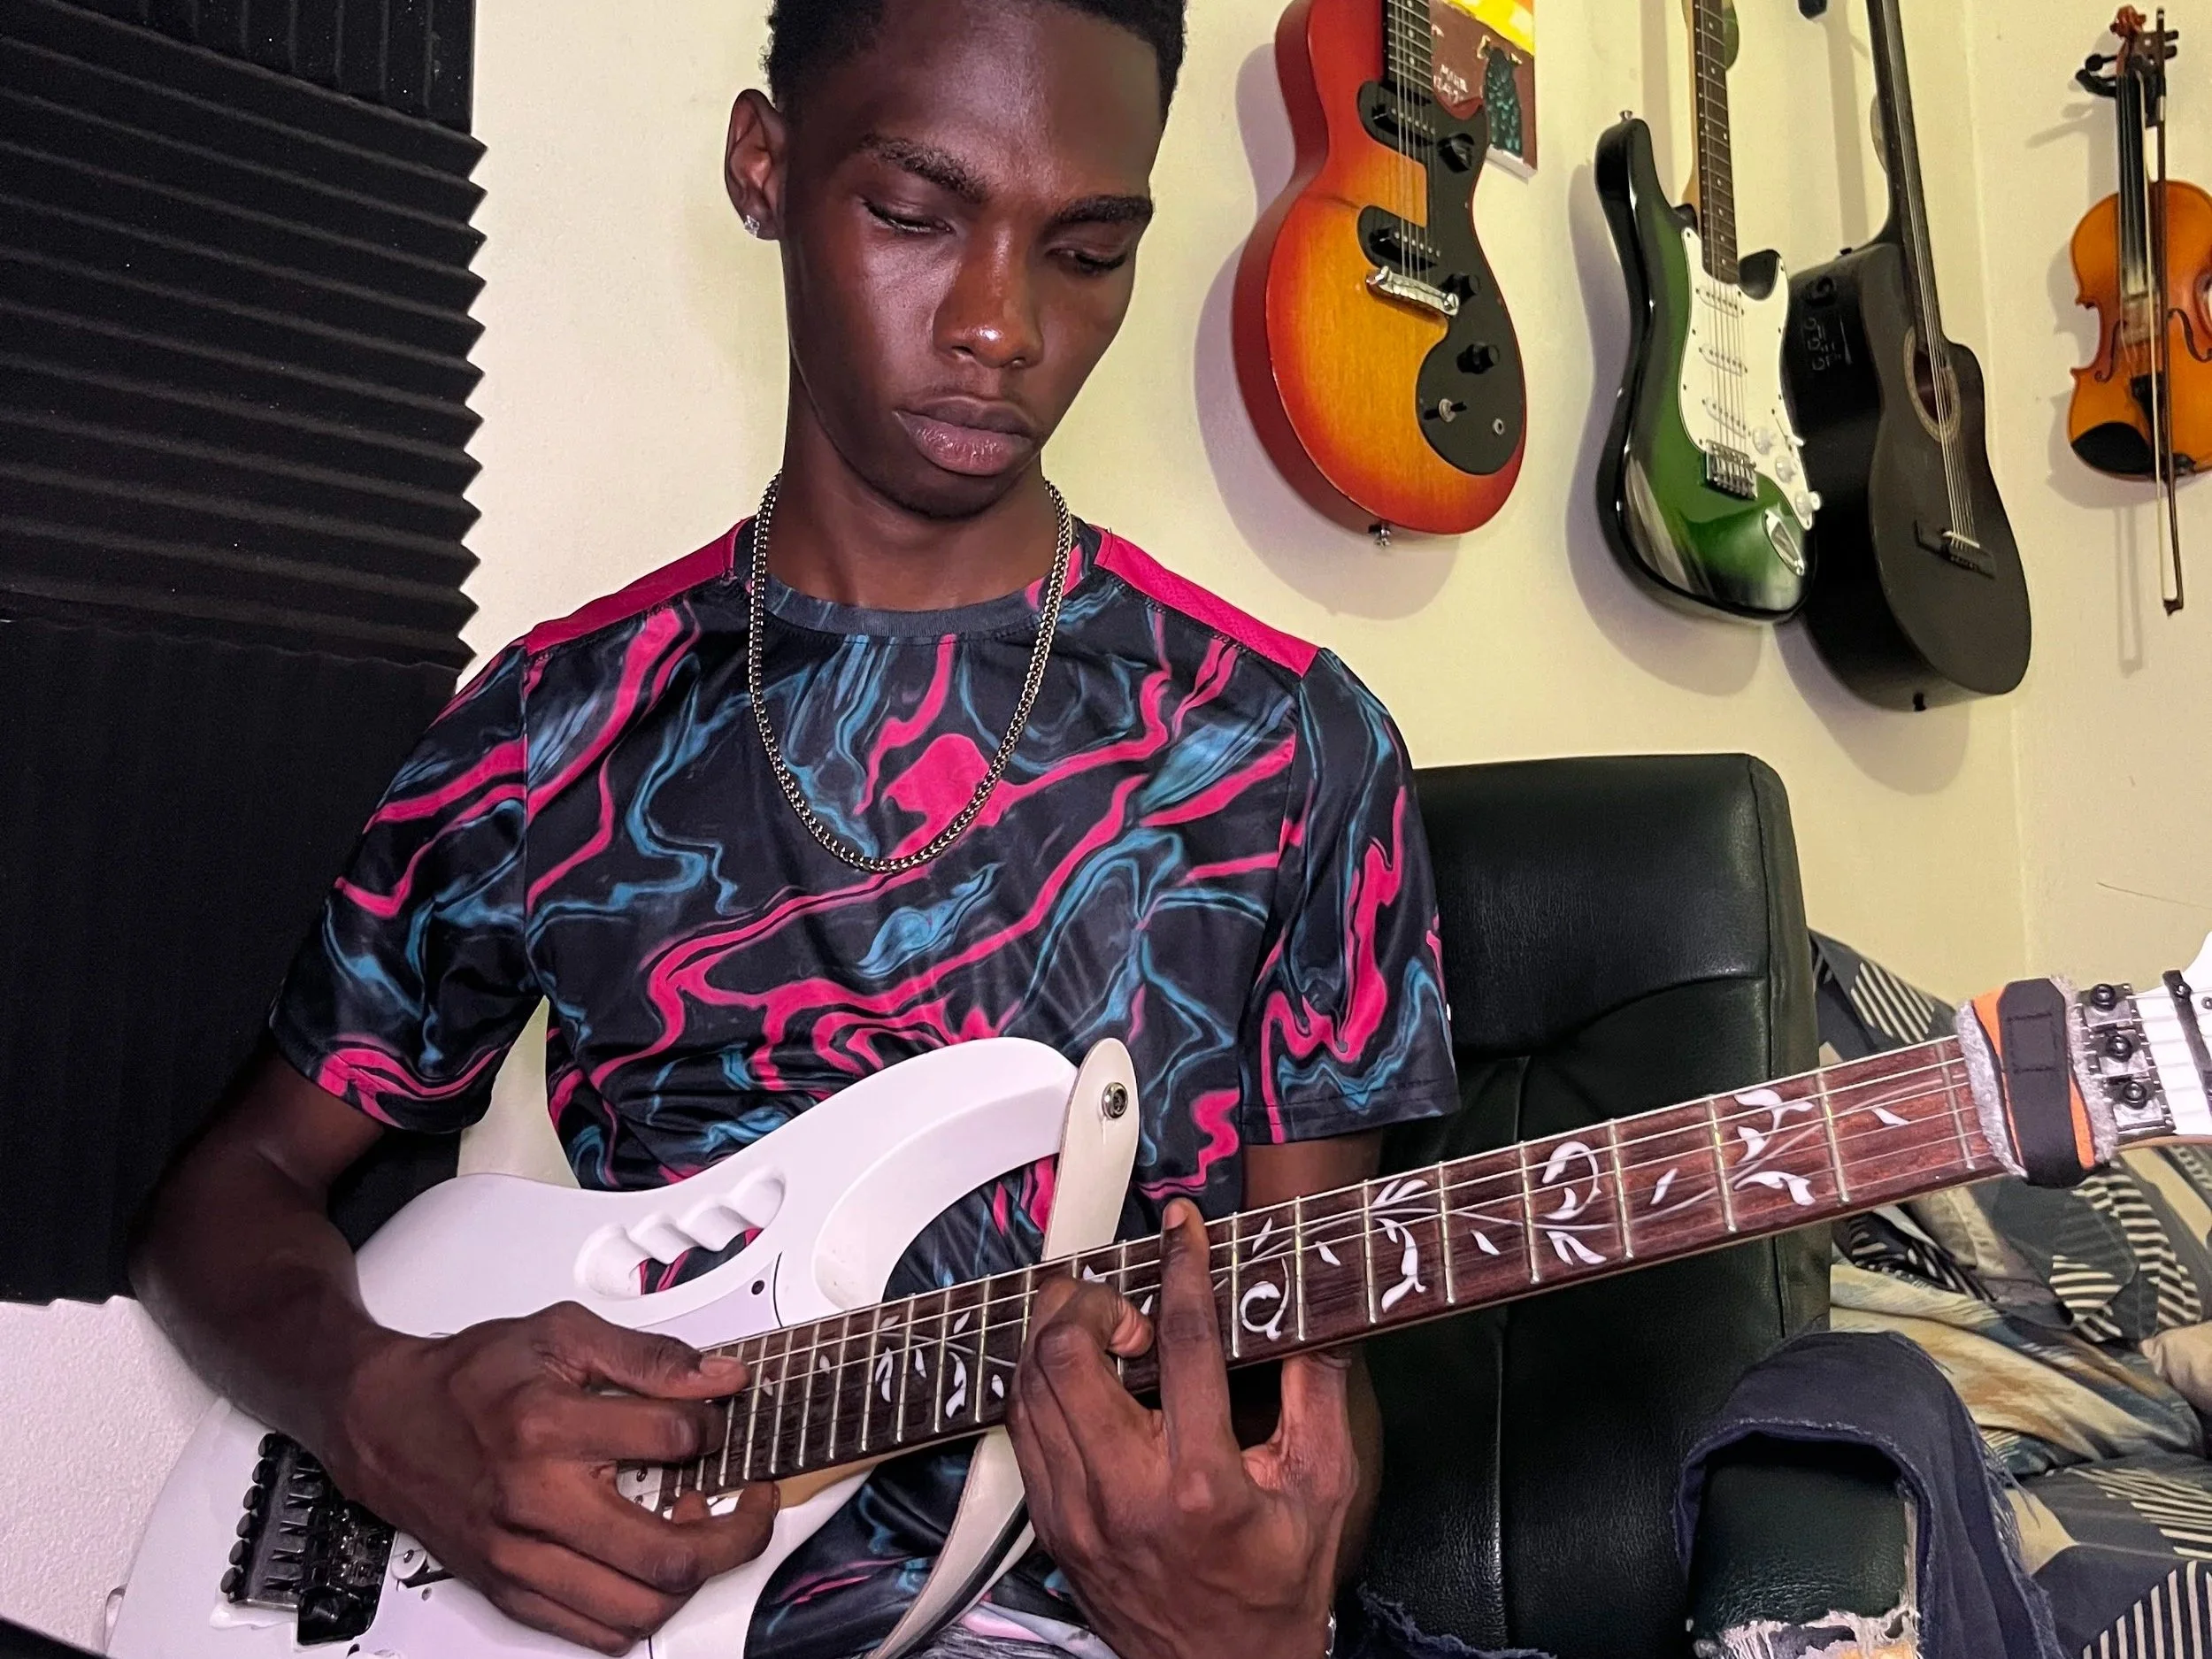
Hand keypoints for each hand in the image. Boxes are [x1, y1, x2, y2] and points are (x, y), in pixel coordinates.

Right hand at [326, 1301, 777, 1654]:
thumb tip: (718, 1377)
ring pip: (638, 1609)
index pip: (671, 1439)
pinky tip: (655, 1568)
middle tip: (754, 1504)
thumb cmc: (468, 1377)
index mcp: (547, 1427)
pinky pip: (596, 1632)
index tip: (722, 1419)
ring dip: (693, 1578)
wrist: (385, 1420)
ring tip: (702, 1533)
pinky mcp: (509, 1591)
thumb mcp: (560, 1334)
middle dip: (737, 1532)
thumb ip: (647, 1356)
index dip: (717, 1426)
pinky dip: (643, 1610)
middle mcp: (533, 1502)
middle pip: (667, 1554)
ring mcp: (519, 1557)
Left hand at [1005, 1202, 1353, 1658]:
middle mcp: (1125, 1495)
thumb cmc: (1276, 1589)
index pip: (1181, 1346)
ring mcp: (1076, 1513)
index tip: (1181, 1230)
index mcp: (1201, 1483)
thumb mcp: (1322, 1490)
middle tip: (1128, 1302)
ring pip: (1028, 1387)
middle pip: (1066, 1357)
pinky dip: (1038, 1381)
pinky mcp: (1051, 1525)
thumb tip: (1317, 1317)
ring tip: (1099, 1323)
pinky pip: (1021, 1428)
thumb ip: (1319, 1395)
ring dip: (1055, 1335)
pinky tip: (1073, 1370)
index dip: (1181, 1270)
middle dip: (1090, 1301)